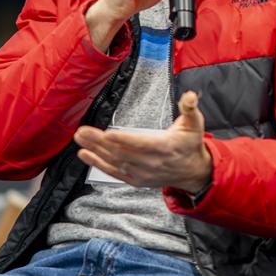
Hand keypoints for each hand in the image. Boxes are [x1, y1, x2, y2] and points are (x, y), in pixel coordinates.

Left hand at [75, 91, 212, 194]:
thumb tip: (190, 96)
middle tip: (83, 132)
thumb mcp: (195, 124)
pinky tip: (85, 155)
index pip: (141, 143)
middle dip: (99, 142)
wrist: (193, 172)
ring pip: (114, 161)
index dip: (124, 140)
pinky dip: (98, 164)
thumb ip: (190, 108)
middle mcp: (151, 162)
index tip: (107, 134)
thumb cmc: (190, 145)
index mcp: (165, 147)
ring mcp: (142, 173)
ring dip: (95, 150)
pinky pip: (114, 172)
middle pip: (122, 152)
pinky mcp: (136, 179)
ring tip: (80, 139)